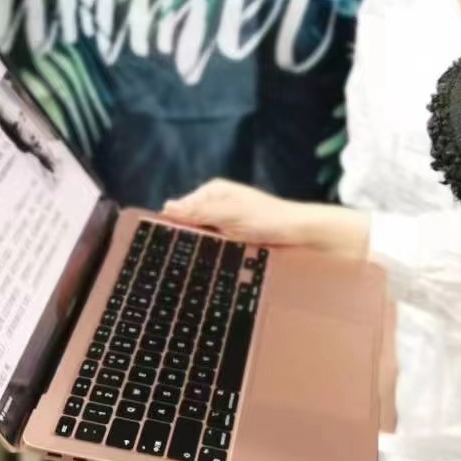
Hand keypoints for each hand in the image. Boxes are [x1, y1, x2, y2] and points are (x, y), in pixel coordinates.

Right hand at [160, 180, 368, 257]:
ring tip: (186, 269)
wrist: (301, 234)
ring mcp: (225, 222)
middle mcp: (216, 204)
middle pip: (188, 224)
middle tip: (172, 263)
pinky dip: (210, 256)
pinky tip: (206, 269)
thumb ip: (199, 211)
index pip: (179, 209)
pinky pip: (214, 247)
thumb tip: (168, 207)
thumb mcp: (230, 214)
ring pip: (200, 238)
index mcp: (212, 191)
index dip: (170, 227)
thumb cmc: (269, 219)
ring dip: (197, 250)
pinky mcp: (234, 238)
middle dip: (182, 240)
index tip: (159, 247)